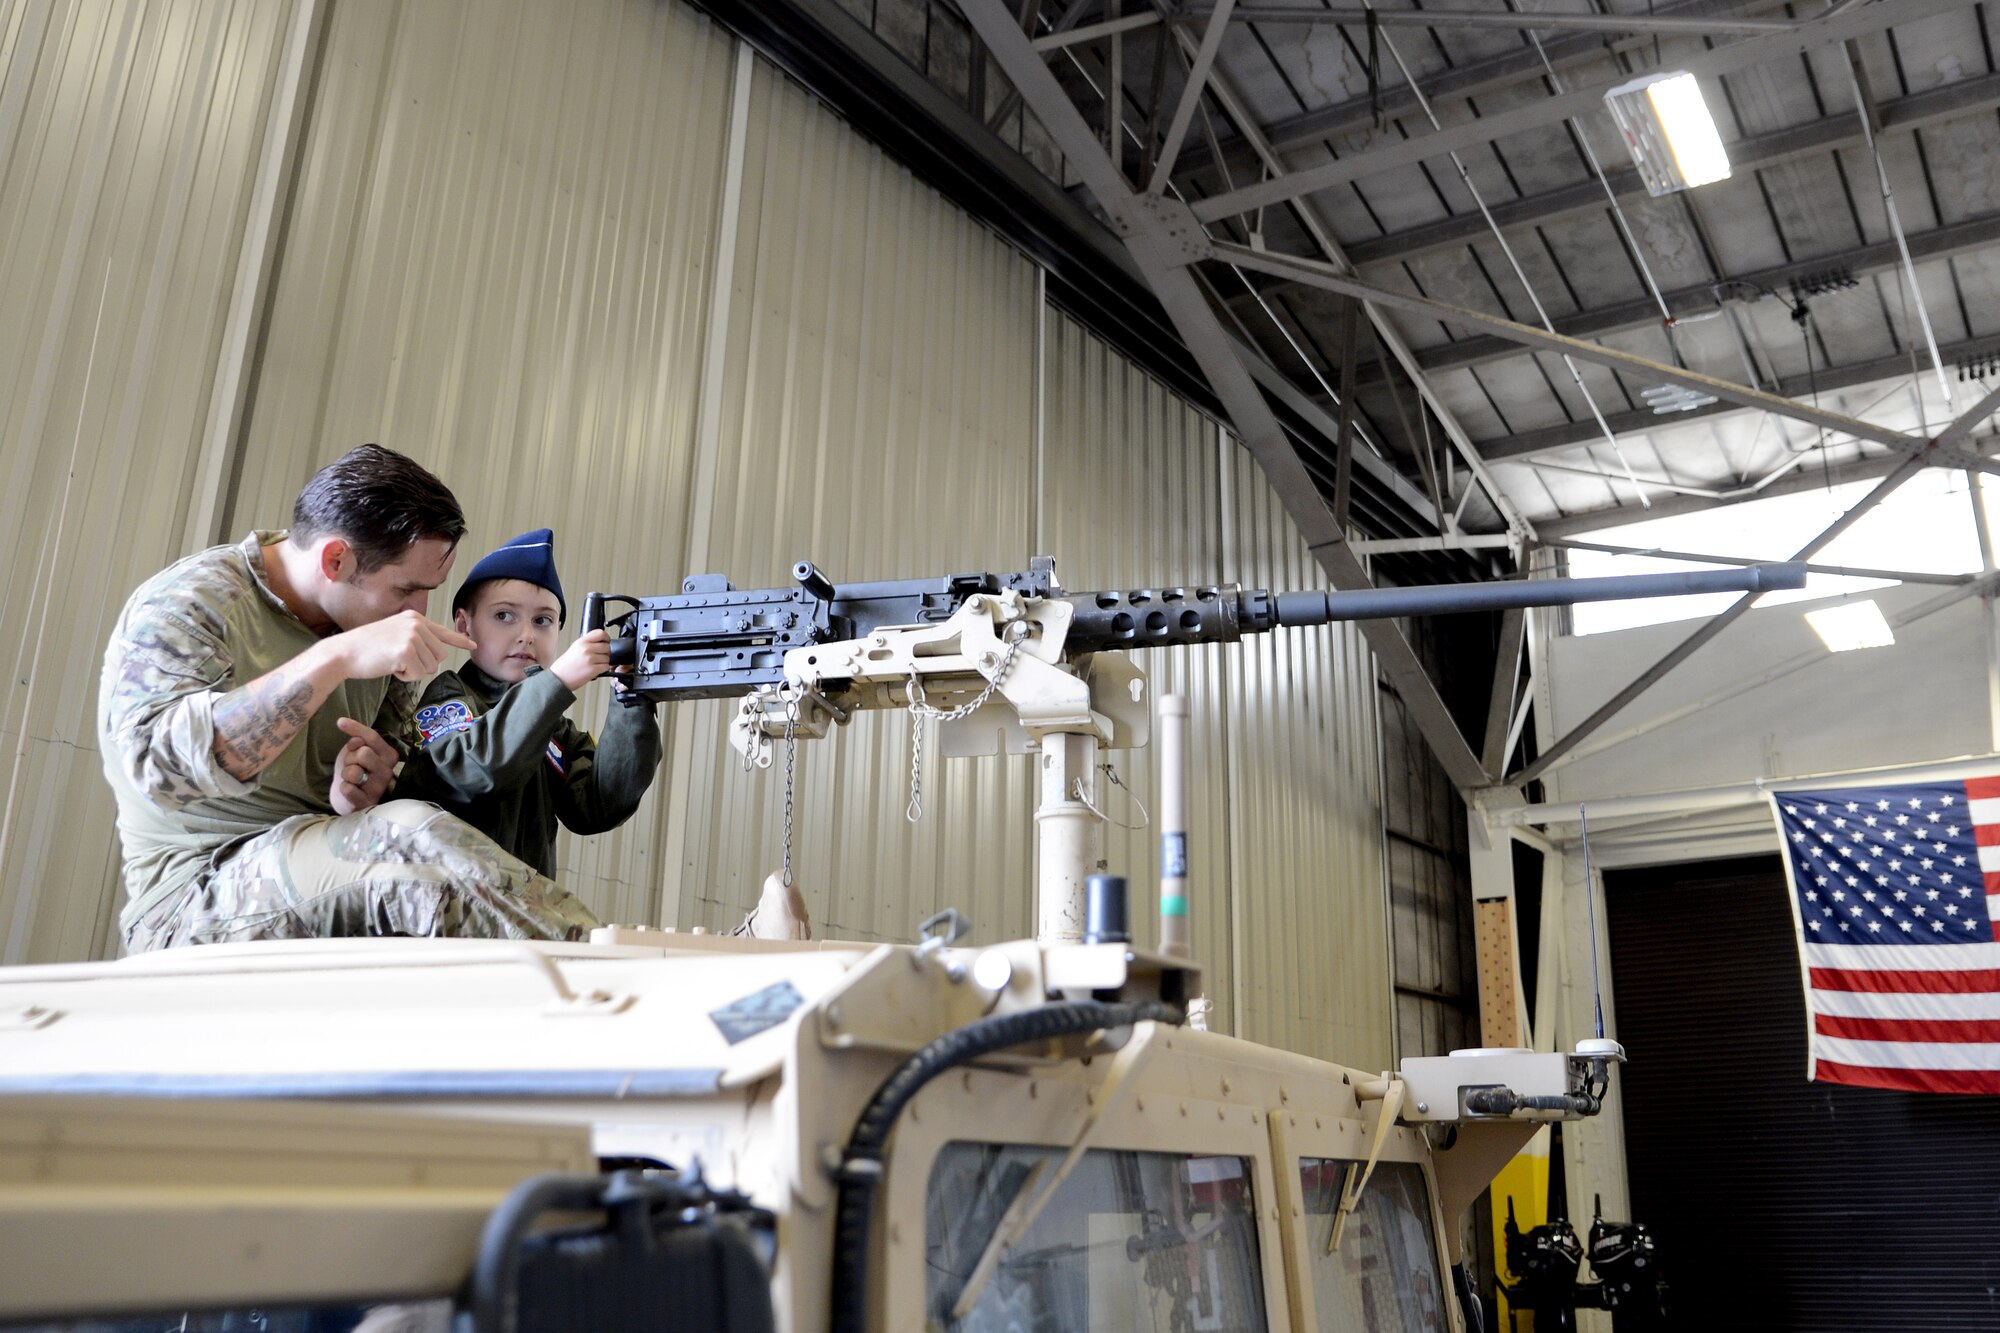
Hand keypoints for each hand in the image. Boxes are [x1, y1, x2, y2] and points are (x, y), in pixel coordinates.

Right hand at [328, 610, 474, 682]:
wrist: (343, 653)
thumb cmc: (366, 648)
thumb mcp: (394, 633)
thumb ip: (416, 637)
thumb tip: (439, 650)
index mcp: (414, 618)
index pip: (443, 631)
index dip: (459, 641)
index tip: (473, 646)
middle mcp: (417, 624)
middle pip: (440, 655)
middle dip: (423, 664)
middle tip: (399, 660)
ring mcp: (412, 636)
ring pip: (431, 667)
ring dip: (413, 671)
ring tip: (392, 661)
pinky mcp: (407, 651)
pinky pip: (418, 675)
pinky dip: (405, 677)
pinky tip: (390, 667)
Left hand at [330, 717, 397, 814]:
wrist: (349, 797)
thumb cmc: (355, 769)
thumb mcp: (356, 750)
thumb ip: (358, 740)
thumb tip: (353, 735)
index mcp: (389, 756)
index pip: (373, 737)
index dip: (355, 728)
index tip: (340, 722)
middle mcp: (387, 772)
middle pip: (364, 753)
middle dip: (350, 758)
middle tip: (351, 764)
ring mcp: (379, 788)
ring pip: (354, 772)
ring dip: (346, 774)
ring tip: (351, 778)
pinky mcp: (367, 802)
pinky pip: (348, 789)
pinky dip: (344, 787)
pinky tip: (350, 789)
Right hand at [551, 629, 611, 691]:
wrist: (559, 678)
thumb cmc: (565, 665)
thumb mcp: (575, 647)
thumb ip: (587, 643)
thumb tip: (600, 641)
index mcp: (582, 642)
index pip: (600, 633)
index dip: (606, 637)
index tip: (606, 641)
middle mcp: (587, 649)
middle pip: (607, 646)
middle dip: (605, 652)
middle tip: (598, 656)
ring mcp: (590, 659)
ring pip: (607, 657)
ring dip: (603, 662)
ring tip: (594, 664)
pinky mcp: (593, 669)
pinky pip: (606, 667)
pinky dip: (603, 669)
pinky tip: (595, 669)